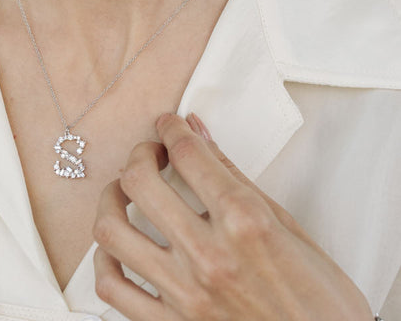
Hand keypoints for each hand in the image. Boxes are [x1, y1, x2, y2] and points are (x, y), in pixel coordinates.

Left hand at [92, 113, 372, 320]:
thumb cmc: (321, 304)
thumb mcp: (292, 229)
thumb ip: (237, 178)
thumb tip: (201, 135)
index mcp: (246, 223)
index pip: (188, 154)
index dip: (171, 127)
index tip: (168, 124)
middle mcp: (210, 256)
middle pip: (140, 182)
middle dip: (140, 154)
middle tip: (151, 154)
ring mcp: (185, 295)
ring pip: (112, 232)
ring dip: (111, 200)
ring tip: (124, 192)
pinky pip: (113, 289)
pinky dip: (104, 261)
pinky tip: (118, 246)